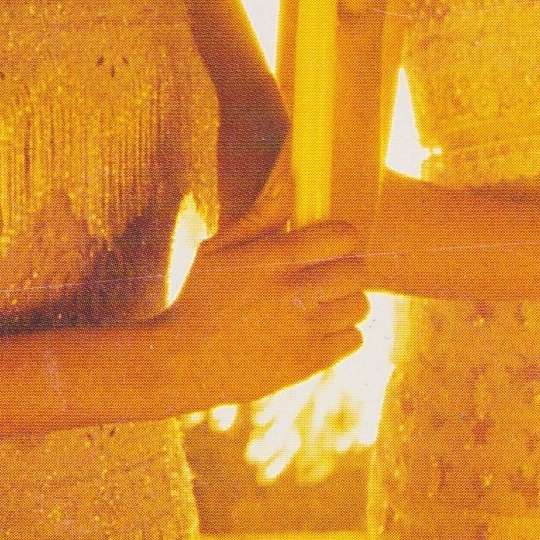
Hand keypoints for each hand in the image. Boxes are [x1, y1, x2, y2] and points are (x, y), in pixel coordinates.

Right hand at [149, 208, 368, 407]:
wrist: (179, 363)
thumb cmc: (198, 301)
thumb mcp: (218, 252)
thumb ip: (261, 216)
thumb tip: (290, 175)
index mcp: (273, 258)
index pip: (344, 236)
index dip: (340, 240)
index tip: (326, 248)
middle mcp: (294, 291)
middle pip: (357, 271)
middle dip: (342, 273)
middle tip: (320, 280)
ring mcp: (305, 330)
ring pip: (360, 306)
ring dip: (343, 305)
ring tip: (316, 308)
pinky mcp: (309, 362)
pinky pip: (354, 340)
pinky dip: (340, 336)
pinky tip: (314, 333)